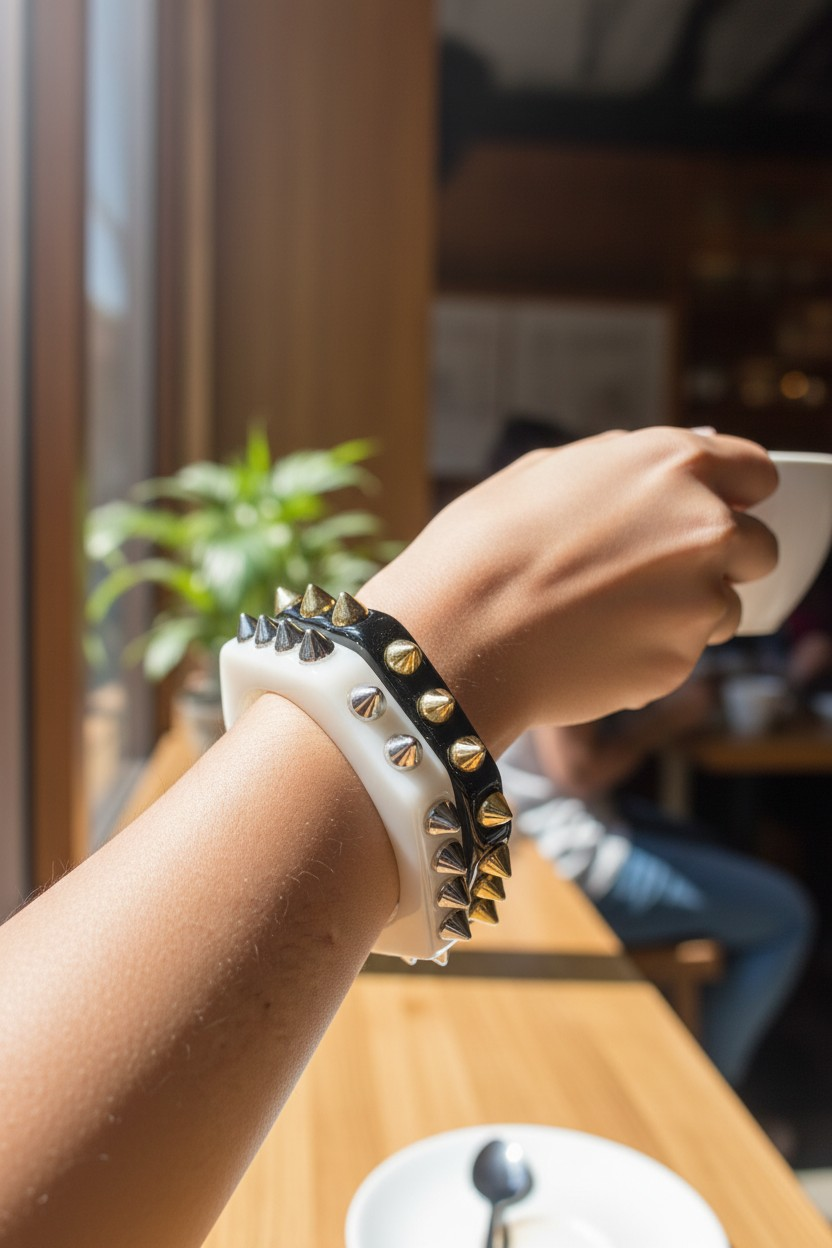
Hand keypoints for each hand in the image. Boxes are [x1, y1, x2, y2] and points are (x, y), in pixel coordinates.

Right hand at [361, 427, 777, 751]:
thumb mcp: (544, 474)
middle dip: (723, 559)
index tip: (720, 511)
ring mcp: (698, 598)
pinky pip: (683, 654)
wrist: (456, 635)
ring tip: (611, 616)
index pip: (755, 472)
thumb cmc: (482, 549)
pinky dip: (651, 653)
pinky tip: (592, 647)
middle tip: (663, 575)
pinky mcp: (680, 661)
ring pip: (726, 608)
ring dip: (688, 612)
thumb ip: (617, 470)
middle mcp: (704, 526)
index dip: (736, 494)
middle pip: (759, 546)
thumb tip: (645, 472)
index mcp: (672, 464)